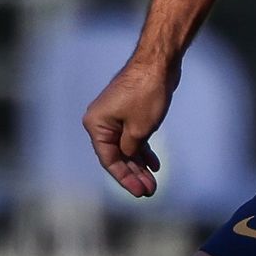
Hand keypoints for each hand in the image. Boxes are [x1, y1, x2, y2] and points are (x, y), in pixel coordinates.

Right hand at [84, 59, 174, 199]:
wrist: (158, 63)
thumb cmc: (146, 93)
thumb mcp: (139, 129)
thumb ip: (130, 148)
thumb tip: (128, 156)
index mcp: (97, 124)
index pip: (109, 160)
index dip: (125, 178)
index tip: (139, 192)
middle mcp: (102, 121)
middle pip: (117, 155)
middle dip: (134, 174)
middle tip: (150, 191)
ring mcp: (116, 116)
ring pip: (127, 147)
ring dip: (139, 165)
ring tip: (153, 182)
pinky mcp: (129, 112)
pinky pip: (134, 137)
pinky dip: (143, 150)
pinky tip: (154, 164)